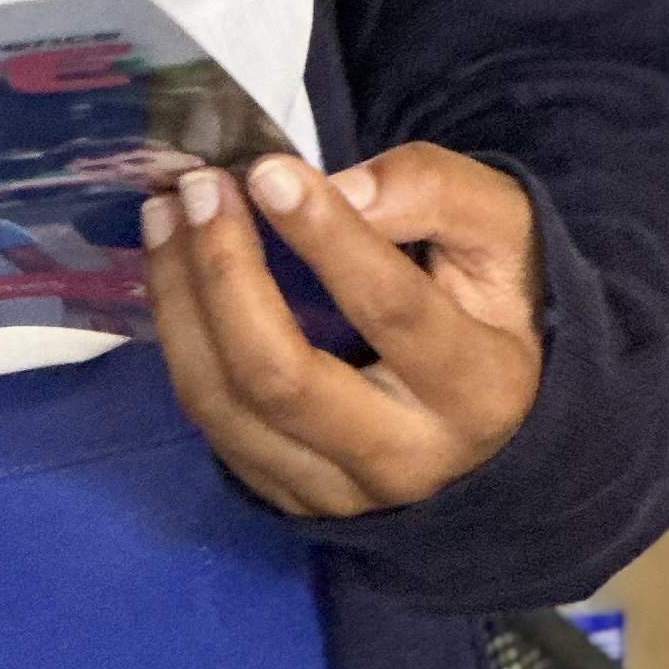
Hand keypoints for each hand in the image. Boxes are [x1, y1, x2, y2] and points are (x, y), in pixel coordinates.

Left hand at [142, 142, 544, 517]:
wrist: (497, 413)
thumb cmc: (491, 303)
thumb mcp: (502, 232)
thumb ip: (435, 193)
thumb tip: (342, 188)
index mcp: (479, 390)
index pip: (391, 311)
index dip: (326, 238)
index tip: (267, 171)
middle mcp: (408, 458)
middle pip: (281, 375)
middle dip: (223, 272)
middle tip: (197, 187)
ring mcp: (341, 491)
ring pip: (226, 404)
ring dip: (179, 299)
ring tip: (166, 214)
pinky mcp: (289, 497)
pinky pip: (210, 424)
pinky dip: (178, 340)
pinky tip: (172, 272)